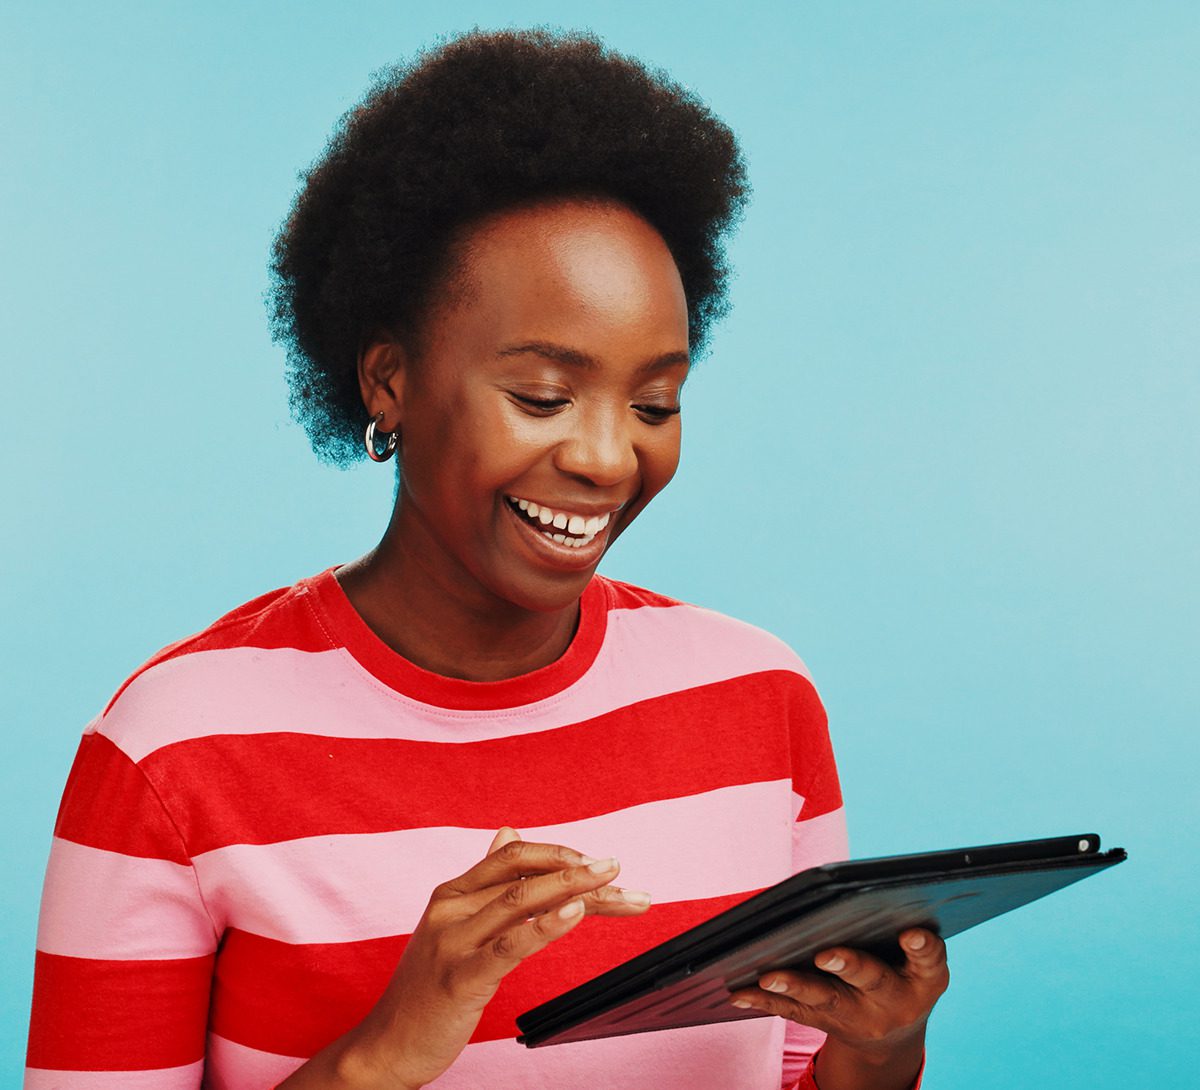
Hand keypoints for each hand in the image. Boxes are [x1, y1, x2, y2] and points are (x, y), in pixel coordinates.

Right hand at [341, 827, 650, 1088]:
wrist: (385, 1046)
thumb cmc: (426, 987)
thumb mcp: (451, 925)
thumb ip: (483, 881)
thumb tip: (510, 833)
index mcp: (451, 892)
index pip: (512, 857)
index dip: (558, 853)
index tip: (596, 862)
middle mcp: (451, 908)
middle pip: (525, 875)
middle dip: (578, 868)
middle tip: (617, 866)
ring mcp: (453, 941)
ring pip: (522, 901)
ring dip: (575, 888)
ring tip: (613, 882)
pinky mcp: (460, 978)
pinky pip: (510, 944)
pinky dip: (547, 925)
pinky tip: (577, 913)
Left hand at [728, 929, 947, 1073]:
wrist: (890, 1035)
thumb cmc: (904, 975)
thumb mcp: (922, 962)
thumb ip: (912, 937)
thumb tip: (873, 888)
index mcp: (924, 979)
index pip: (928, 960)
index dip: (922, 947)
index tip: (911, 933)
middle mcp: (892, 1001)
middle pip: (870, 980)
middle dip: (848, 966)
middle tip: (826, 954)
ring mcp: (858, 1015)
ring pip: (824, 999)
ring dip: (795, 986)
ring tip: (768, 976)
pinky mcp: (825, 1021)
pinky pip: (793, 1011)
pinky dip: (765, 1001)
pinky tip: (739, 992)